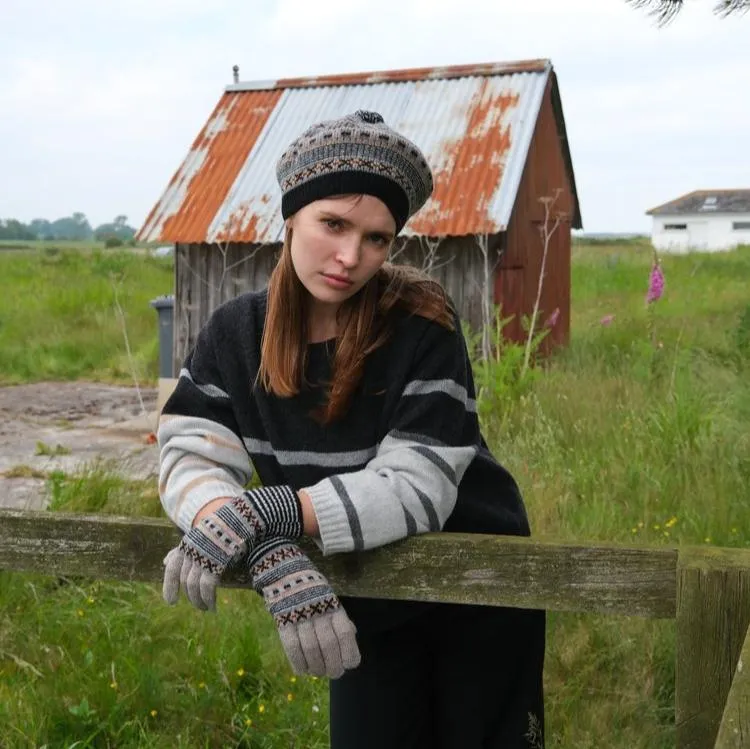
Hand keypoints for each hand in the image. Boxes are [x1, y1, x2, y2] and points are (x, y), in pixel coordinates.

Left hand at [162, 513, 247, 610]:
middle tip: (198, 606)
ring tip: (206, 608)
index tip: (171, 602)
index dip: (170, 586)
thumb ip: (182, 550)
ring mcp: (202, 557)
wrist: (241, 519)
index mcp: (186, 544)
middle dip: (190, 596)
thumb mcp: (199, 537)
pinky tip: (213, 606)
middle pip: (185, 580)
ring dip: (199, 601)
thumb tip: (165, 561)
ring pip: (193, 586)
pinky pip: (207, 587)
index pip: (172, 569)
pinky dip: (208, 599)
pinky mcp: (215, 563)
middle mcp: (191, 551)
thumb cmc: (222, 528)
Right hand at [248, 539, 360, 678]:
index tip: (350, 664)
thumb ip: (340, 619)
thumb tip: (351, 637)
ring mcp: (300, 616)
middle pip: (329, 645)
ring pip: (311, 648)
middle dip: (334, 665)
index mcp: (333, 606)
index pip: (345, 633)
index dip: (349, 652)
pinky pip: (292, 646)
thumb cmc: (314, 592)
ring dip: (317, 667)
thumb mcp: (332, 600)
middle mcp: (319, 611)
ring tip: (319, 673)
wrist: (286, 572)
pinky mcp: (283, 621)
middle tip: (334, 673)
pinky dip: (298, 662)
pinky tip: (303, 670)